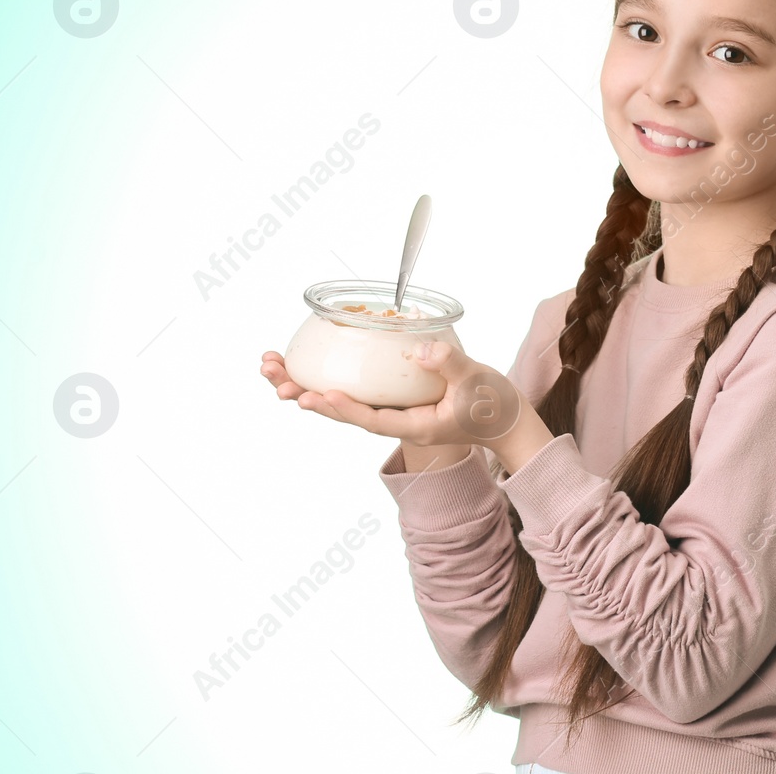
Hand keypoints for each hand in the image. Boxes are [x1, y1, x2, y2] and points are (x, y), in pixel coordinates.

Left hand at [260, 345, 554, 469]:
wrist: (502, 420)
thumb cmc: (492, 404)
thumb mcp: (476, 381)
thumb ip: (450, 364)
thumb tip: (420, 349)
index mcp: (415, 426)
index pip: (372, 419)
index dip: (344, 409)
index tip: (317, 396)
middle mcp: (396, 422)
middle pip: (342, 412)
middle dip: (304, 393)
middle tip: (272, 376)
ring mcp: (392, 412)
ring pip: (341, 402)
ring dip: (305, 386)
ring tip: (273, 368)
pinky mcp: (393, 400)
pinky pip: (353, 392)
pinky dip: (327, 378)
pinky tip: (308, 366)